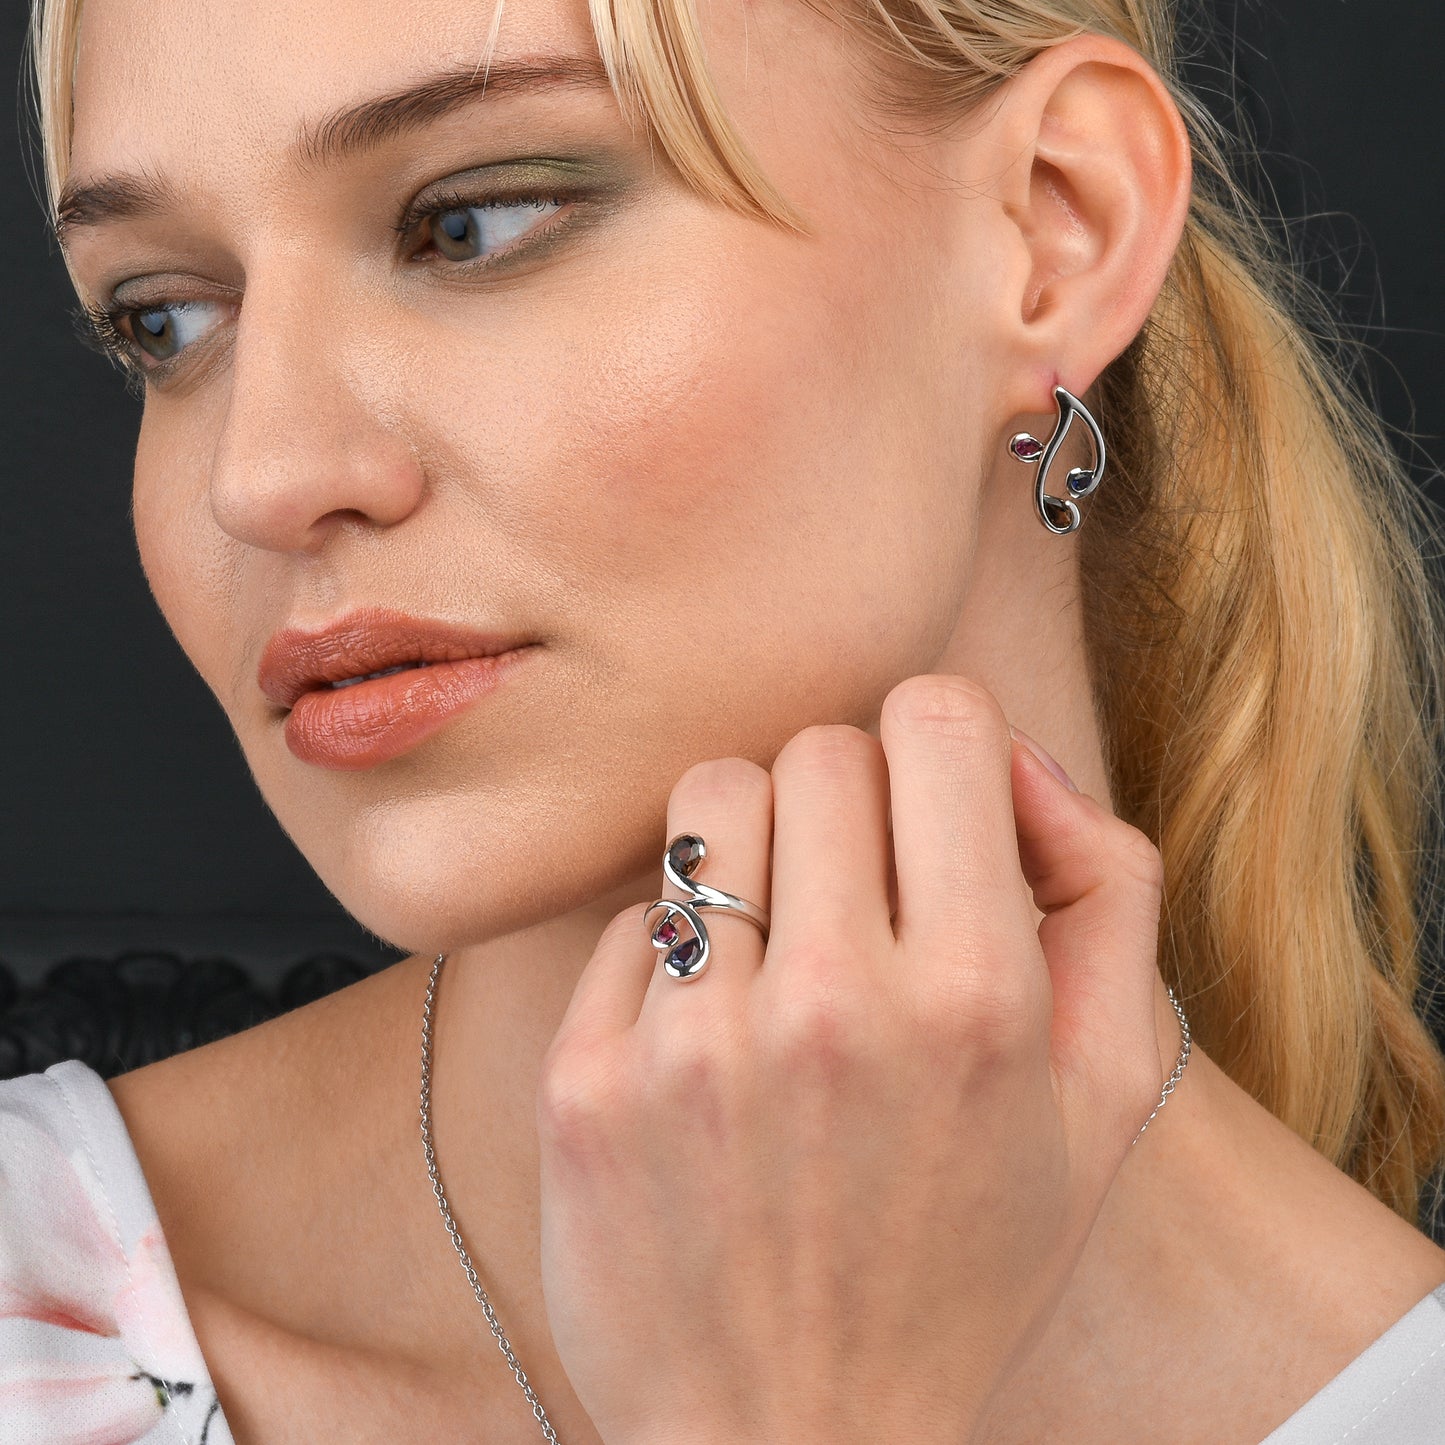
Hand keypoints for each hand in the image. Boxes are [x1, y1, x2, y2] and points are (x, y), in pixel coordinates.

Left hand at [535, 674, 1165, 1444]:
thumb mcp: (1098, 1099)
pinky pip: (629, 915)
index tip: (929, 809)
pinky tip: (705, 1040)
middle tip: (854, 896)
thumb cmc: (960, 1265)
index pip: (936, 718)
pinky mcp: (587, 1085)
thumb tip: (1019, 762)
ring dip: (751, 849)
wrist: (797, 1439)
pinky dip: (673, 953)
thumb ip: (1105, 897)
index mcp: (977, 998)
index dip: (939, 746)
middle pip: (817, 750)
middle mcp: (832, 1008)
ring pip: (709, 802)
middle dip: (846, 802)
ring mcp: (694, 1046)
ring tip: (774, 943)